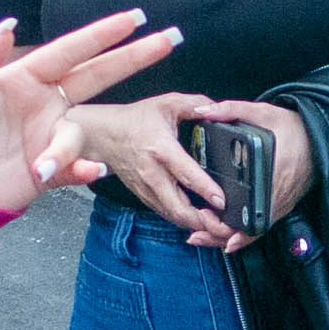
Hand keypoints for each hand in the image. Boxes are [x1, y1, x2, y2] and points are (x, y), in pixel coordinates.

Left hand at [0, 12, 181, 214]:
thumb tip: (10, 25)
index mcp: (20, 78)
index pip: (68, 50)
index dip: (102, 34)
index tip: (134, 17)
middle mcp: (41, 103)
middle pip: (96, 76)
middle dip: (132, 58)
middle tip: (169, 39)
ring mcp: (46, 137)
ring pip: (80, 132)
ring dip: (68, 148)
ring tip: (40, 166)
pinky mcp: (46, 172)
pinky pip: (74, 168)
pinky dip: (81, 170)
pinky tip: (85, 173)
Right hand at [67, 90, 225, 232]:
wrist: (102, 134)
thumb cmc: (134, 120)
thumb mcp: (167, 103)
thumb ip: (195, 104)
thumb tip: (217, 108)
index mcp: (161, 149)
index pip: (186, 174)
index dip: (206, 190)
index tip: (221, 201)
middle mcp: (152, 174)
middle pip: (178, 208)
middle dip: (203, 221)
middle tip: (226, 225)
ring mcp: (146, 188)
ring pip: (173, 215)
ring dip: (195, 225)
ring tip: (217, 226)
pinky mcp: (144, 195)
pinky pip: (166, 213)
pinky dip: (183, 220)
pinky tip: (198, 220)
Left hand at [179, 98, 310, 250]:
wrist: (320, 138)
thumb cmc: (294, 127)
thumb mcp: (263, 112)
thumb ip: (231, 110)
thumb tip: (202, 112)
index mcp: (271, 175)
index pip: (252, 210)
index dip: (230, 223)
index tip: (208, 220)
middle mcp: (277, 197)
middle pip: (247, 229)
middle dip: (219, 234)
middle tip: (197, 230)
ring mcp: (280, 205)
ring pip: (253, 233)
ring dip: (226, 237)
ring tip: (201, 235)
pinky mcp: (281, 207)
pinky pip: (260, 227)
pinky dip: (241, 234)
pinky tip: (223, 236)